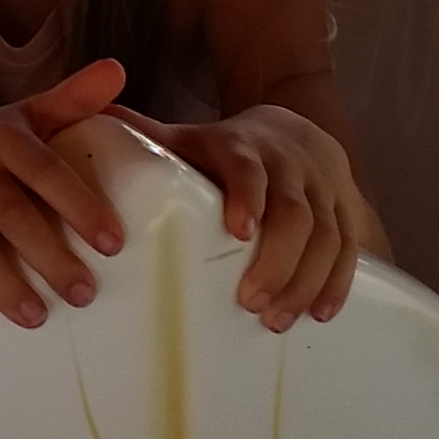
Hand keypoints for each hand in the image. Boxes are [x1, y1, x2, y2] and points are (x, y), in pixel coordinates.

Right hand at [0, 59, 127, 329]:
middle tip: (84, 293)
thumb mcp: (26, 117)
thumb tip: (118, 69)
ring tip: (34, 317)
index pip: (44, 170)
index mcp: (2, 138)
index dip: (78, 204)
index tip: (112, 242)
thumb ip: (72, 99)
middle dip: (48, 254)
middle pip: (9, 211)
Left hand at [112, 105, 386, 329]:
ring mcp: (325, 189)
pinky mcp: (348, 211)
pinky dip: (337, 282)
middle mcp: (291, 166)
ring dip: (304, 279)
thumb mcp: (190, 138)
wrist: (294, 131)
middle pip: (295, 212)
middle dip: (276, 259)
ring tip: (276, 320)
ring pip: (327, 235)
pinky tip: (319, 313)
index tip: (237, 231)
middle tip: (249, 303)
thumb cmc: (228, 149)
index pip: (249, 168)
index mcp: (246, 147)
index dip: (247, 196)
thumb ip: (147, 137)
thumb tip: (88, 118)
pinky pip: (350, 248)